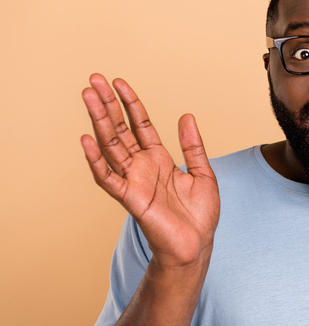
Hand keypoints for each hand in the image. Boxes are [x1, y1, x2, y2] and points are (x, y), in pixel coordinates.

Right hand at [80, 74, 219, 268]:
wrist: (197, 244)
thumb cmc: (199, 215)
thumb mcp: (203, 173)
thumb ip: (193, 146)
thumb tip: (186, 115)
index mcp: (159, 159)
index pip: (140, 124)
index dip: (130, 103)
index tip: (119, 83)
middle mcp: (142, 166)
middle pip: (120, 130)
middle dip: (107, 105)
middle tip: (93, 80)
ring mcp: (134, 181)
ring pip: (111, 146)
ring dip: (99, 122)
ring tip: (88, 97)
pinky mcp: (130, 199)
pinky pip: (109, 178)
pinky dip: (97, 160)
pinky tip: (88, 140)